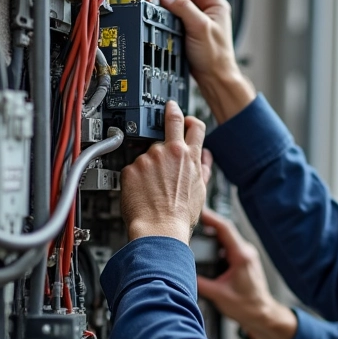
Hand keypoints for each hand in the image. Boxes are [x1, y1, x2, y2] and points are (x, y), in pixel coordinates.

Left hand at [120, 101, 211, 243]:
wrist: (159, 229)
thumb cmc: (179, 216)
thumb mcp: (200, 191)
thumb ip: (203, 170)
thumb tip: (206, 159)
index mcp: (190, 158)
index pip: (194, 127)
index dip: (190, 118)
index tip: (184, 115)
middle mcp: (170, 152)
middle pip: (171, 122)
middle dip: (170, 112)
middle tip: (168, 108)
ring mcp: (149, 159)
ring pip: (149, 153)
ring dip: (150, 163)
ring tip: (152, 186)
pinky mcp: (132, 168)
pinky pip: (133, 168)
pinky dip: (136, 177)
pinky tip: (141, 191)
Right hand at [159, 0, 254, 122]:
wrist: (215, 77)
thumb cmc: (215, 56)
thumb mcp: (199, 27)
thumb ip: (184, 8)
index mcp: (216, 3)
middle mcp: (209, 7)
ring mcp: (200, 17)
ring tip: (159, 1)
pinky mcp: (192, 27)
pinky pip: (179, 12)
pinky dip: (169, 10)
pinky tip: (163, 14)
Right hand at [198, 208, 297, 338]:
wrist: (261, 314)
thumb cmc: (247, 306)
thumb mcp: (218, 295)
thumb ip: (199, 283)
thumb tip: (182, 273)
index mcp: (242, 256)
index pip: (224, 229)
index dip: (210, 217)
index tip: (198, 210)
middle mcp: (246, 252)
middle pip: (224, 230)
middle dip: (207, 223)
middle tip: (191, 220)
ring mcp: (246, 255)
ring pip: (226, 238)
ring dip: (212, 234)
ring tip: (195, 231)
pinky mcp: (243, 260)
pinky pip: (228, 246)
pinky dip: (216, 244)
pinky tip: (206, 247)